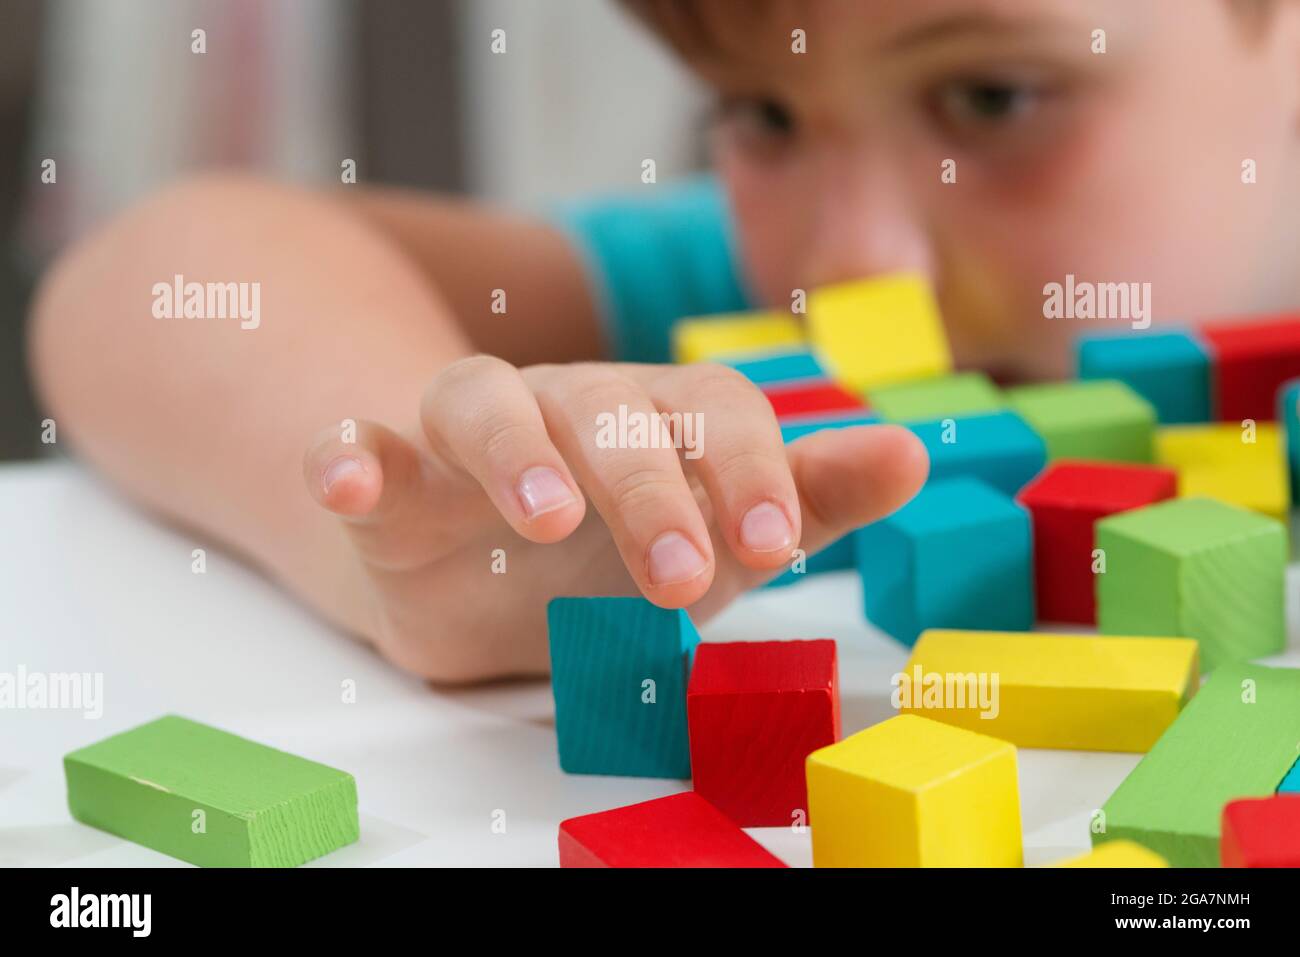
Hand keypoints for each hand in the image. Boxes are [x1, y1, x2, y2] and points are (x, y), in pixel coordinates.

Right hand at [303, 356, 927, 681]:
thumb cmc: (617, 558)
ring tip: (540, 516)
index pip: (714, 413)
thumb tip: (913, 453)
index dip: (749, 469)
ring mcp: (474, 435)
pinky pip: (363, 448)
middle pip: (608, 411)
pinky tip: (342, 479)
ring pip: (484, 400)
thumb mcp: (718, 538)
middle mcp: (568, 406)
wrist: (486, 583)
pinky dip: (348, 455)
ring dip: (514, 448)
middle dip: (649, 489)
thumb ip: (807, 498)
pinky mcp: (392, 479)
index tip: (774, 545)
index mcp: (658, 420)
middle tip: (681, 580)